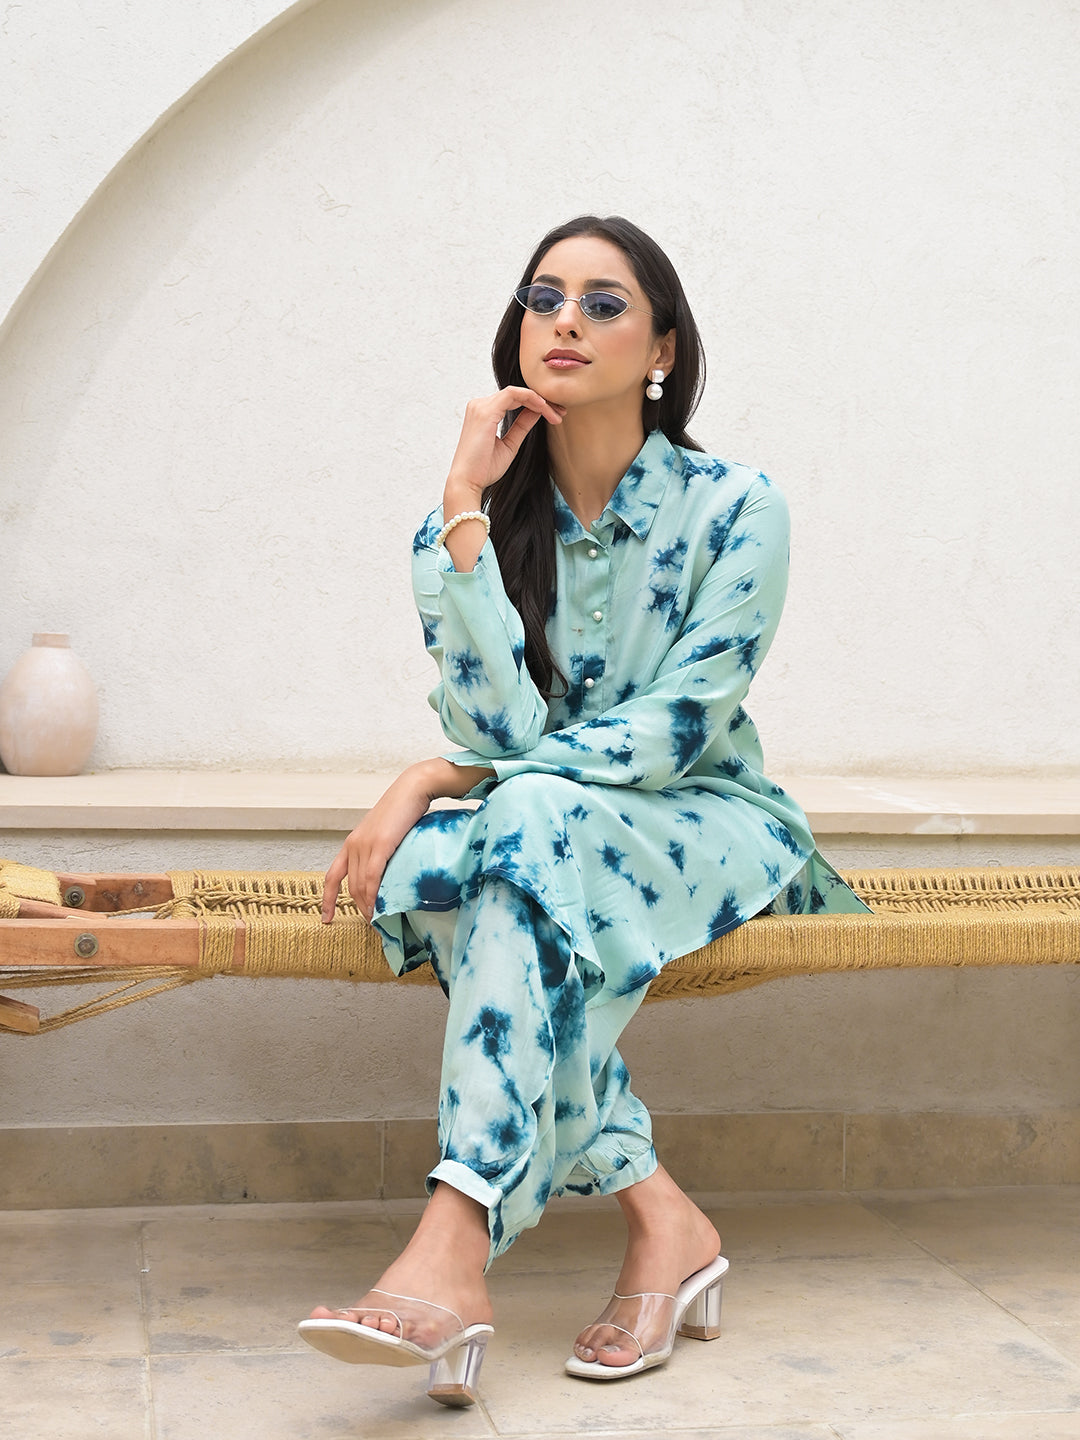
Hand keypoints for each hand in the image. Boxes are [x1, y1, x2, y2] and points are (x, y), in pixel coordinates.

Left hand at [321, 759, 492, 922]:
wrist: (412, 788)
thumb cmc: (404, 809)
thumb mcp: (385, 833)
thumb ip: (381, 851)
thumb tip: (387, 873)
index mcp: (352, 843)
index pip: (333, 876)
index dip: (327, 899)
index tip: (326, 918)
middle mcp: (353, 845)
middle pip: (350, 885)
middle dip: (357, 907)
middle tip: (369, 923)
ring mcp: (365, 845)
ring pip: (360, 885)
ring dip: (367, 906)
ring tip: (377, 921)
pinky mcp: (380, 845)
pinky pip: (372, 878)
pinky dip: (374, 895)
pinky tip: (379, 907)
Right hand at [445, 386, 564, 502]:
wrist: (467, 483)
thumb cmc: (484, 469)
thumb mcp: (510, 445)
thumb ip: (522, 426)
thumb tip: (536, 412)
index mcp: (483, 413)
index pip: (514, 400)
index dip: (536, 405)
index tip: (555, 416)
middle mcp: (479, 406)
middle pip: (517, 394)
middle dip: (542, 401)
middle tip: (561, 412)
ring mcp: (480, 406)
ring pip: (517, 392)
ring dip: (540, 400)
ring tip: (556, 413)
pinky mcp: (485, 411)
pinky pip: (513, 394)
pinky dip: (531, 399)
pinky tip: (545, 409)